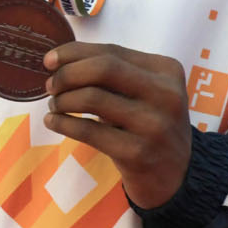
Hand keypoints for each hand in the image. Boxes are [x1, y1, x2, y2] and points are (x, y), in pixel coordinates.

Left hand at [42, 41, 194, 208]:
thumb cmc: (151, 125)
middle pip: (103, 68)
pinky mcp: (137, 153)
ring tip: (54, 106)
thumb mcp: (144, 93)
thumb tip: (58, 61)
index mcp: (167, 71)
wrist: (178, 176)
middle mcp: (166, 94)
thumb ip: (113, 73)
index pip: (112, 51)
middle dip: (67, 74)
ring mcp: (153, 125)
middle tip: (51, 85)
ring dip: (62, 100)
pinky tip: (53, 122)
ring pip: (92, 98)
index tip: (49, 61)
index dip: (74, 52)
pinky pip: (87, 130)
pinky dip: (62, 123)